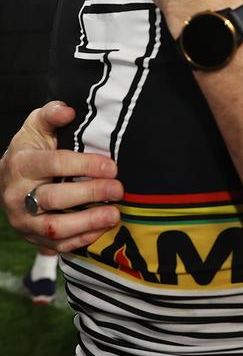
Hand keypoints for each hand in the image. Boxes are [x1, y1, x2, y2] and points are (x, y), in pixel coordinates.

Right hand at [0, 102, 122, 251]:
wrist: (8, 178)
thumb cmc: (31, 148)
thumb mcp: (36, 125)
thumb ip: (51, 114)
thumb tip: (68, 110)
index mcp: (21, 164)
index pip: (55, 164)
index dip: (85, 166)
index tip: (112, 167)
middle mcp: (17, 195)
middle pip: (54, 198)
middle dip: (90, 194)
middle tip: (119, 189)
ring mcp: (23, 220)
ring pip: (54, 228)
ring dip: (87, 222)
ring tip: (114, 214)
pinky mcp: (32, 237)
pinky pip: (57, 246)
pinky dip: (81, 240)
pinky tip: (102, 229)